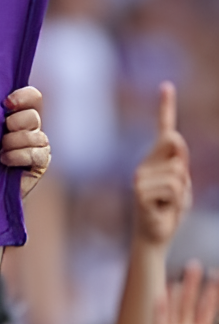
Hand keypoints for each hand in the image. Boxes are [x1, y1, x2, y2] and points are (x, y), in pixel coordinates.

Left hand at [0, 86, 50, 198]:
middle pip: (32, 116)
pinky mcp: (41, 162)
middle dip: (14, 123)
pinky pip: (36, 153)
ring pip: (34, 135)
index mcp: (18, 113)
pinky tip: (5, 160)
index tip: (6, 104)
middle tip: (1, 134)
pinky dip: (18, 156)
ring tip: (0, 151)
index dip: (23, 97)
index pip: (33, 97)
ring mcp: (38, 145)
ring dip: (12, 142)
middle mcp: (31, 127)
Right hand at [133, 82, 191, 245]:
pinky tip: (161, 210)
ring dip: (182, 192)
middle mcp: (144, 164)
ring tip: (168, 204)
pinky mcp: (140, 190)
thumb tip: (173, 137)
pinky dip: (176, 201)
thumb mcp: (182, 185)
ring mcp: (139, 176)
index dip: (165, 107)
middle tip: (175, 192)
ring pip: (179, 172)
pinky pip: (174, 188)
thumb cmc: (169, 211)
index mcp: (155, 160)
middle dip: (184, 165)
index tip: (166, 86)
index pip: (163, 130)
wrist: (154, 236)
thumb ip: (180, 162)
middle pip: (176, 146)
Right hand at [153, 262, 218, 323]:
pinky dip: (161, 307)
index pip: (208, 311)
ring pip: (177, 306)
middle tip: (199, 264)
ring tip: (184, 270)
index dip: (214, 295)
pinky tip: (162, 293)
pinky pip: (160, 321)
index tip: (217, 276)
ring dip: (180, 289)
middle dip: (197, 285)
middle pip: (192, 303)